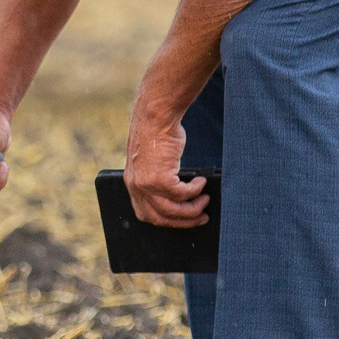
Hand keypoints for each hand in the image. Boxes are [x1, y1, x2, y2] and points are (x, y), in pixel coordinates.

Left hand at [125, 111, 209, 227]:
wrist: (154, 117)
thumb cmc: (157, 135)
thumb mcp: (152, 162)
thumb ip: (158, 180)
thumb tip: (180, 198)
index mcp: (133, 185)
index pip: (147, 215)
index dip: (167, 220)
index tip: (183, 219)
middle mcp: (137, 188)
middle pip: (162, 218)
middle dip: (185, 220)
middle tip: (202, 217)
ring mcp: (147, 185)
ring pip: (174, 210)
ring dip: (193, 208)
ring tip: (205, 200)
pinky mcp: (159, 178)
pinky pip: (182, 194)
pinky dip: (195, 190)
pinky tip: (201, 182)